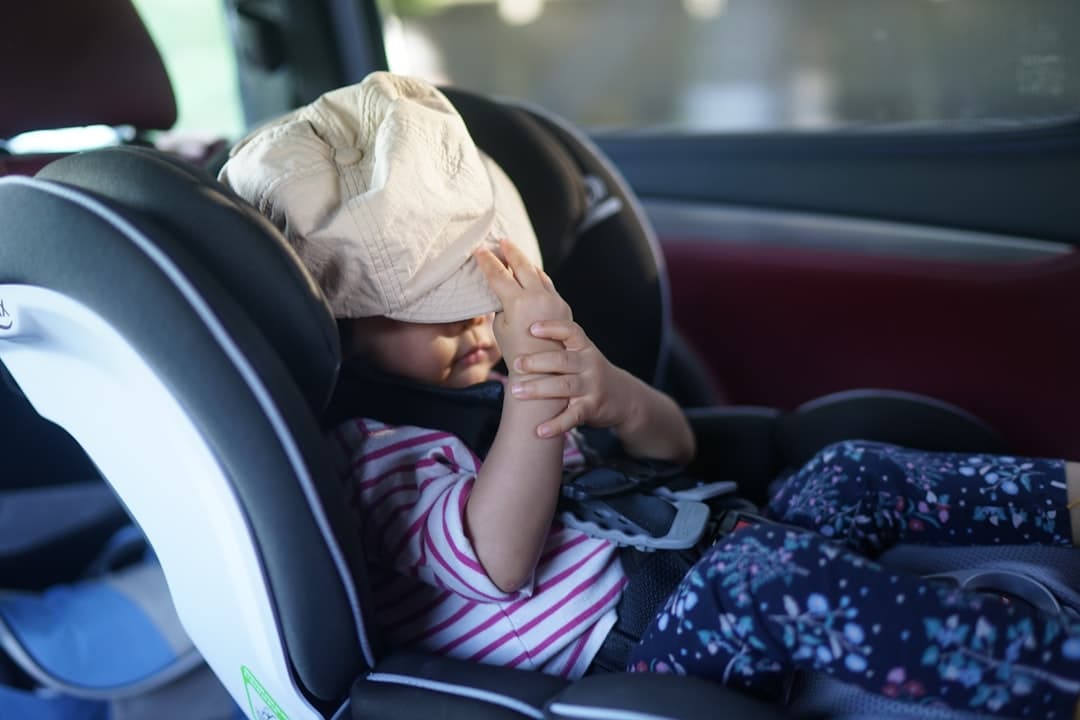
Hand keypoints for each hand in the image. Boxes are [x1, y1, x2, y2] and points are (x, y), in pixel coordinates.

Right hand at [474, 239, 570, 371]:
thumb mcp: (500, 327)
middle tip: (501, 241)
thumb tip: (504, 291)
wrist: (544, 369)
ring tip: (514, 253)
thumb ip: (501, 304)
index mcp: (518, 302)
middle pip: (522, 265)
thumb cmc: (516, 352)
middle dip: (510, 252)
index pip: (498, 275)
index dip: (487, 261)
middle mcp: (538, 297)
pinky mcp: (562, 305)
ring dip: (525, 262)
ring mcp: (553, 299)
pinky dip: (537, 276)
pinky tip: (531, 273)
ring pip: (537, 272)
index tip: (479, 250)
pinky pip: (547, 284)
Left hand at [509, 319, 634, 437]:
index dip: (552, 328)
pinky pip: (573, 416)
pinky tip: (540, 430)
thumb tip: (521, 337)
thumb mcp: (582, 356)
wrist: (624, 397)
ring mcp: (592, 387)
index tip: (532, 328)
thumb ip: (560, 348)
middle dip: (537, 362)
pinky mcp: (592, 408)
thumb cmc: (591, 374)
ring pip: (564, 386)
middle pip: (562, 360)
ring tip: (516, 392)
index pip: (571, 332)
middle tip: (516, 364)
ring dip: (538, 389)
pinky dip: (556, 424)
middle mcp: (590, 365)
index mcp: (584, 348)